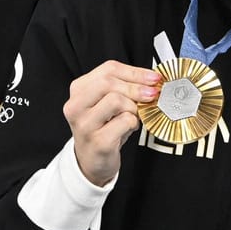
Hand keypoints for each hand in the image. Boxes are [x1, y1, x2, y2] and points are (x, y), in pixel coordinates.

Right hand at [63, 61, 160, 185]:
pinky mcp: (97, 141)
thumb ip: (124, 88)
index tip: (154, 77)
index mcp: (79, 90)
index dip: (135, 72)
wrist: (92, 160)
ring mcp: (84, 124)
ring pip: (116, 100)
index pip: (108, 69)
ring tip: (132, 116)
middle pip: (109, 82)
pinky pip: (125, 121)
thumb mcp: (108, 103)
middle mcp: (76, 105)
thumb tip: (151, 80)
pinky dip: (133, 123)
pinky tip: (129, 128)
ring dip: (133, 107)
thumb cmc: (103, 128)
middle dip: (136, 87)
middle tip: (152, 94)